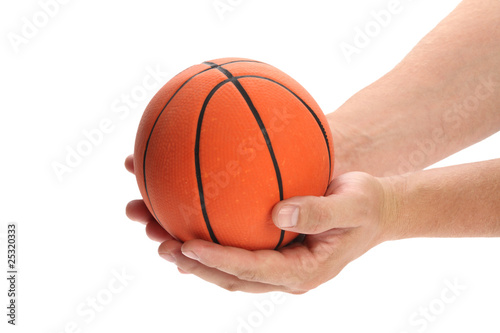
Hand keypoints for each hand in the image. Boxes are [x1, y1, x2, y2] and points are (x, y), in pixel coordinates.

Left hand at [125, 155, 394, 293]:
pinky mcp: (276, 252)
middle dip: (195, 263)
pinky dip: (212, 241)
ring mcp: (280, 266)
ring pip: (230, 268)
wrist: (378, 212)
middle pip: (232, 276)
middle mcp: (287, 275)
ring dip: (196, 256)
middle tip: (162, 245)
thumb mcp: (355, 203)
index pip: (253, 269)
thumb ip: (320, 210)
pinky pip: (239, 250)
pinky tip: (191, 219)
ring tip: (162, 237)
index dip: (218, 260)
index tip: (187, 244)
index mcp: (305, 270)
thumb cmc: (369, 205)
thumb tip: (278, 213)